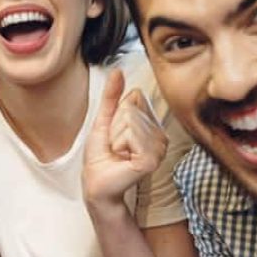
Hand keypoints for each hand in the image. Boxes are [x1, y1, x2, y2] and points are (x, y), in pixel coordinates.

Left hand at [82, 70, 168, 211]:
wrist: (96, 185)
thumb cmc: (100, 157)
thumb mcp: (103, 121)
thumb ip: (111, 97)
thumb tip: (117, 71)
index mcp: (152, 127)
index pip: (134, 98)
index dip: (116, 116)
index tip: (115, 135)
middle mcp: (160, 137)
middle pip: (131, 109)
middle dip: (114, 128)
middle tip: (115, 147)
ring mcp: (158, 148)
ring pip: (130, 121)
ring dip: (115, 138)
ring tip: (118, 154)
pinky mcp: (152, 158)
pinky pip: (130, 134)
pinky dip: (118, 144)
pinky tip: (122, 158)